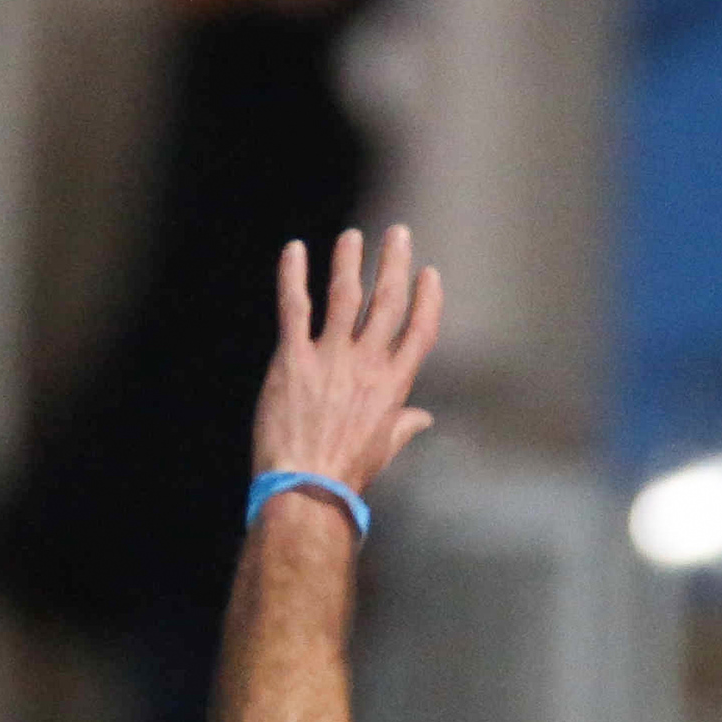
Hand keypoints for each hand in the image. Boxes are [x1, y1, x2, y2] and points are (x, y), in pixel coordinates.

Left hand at [248, 225, 442, 496]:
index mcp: (394, 383)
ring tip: (351, 237)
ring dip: (349, 261)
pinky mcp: (293, 358)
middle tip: (397, 234)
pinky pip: (294, 307)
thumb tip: (424, 418)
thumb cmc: (346, 473)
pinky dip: (293, 276)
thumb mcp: (385, 448)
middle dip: (394, 263)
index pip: (420, 329)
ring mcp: (330, 357)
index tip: (429, 273)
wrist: (307, 487)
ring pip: (344, 295)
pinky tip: (294, 250)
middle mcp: (367, 363)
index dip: (427, 298)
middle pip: (387, 301)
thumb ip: (405, 425)